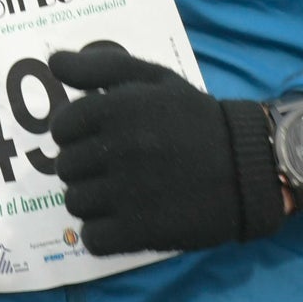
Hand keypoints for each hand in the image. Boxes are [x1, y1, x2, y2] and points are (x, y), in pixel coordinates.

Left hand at [48, 44, 283, 256]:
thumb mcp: (155, 79)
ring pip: (75, 203)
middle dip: (85, 167)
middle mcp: (117, 149)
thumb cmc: (198, 119)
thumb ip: (101, 67)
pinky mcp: (139, 231)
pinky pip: (92, 238)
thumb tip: (53, 62)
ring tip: (124, 194)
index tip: (99, 138)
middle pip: (65, 167)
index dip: (75, 134)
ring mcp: (126, 192)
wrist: (249, 166)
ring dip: (93, 201)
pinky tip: (125, 222)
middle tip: (116, 167)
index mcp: (116, 109)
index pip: (61, 128)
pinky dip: (103, 234)